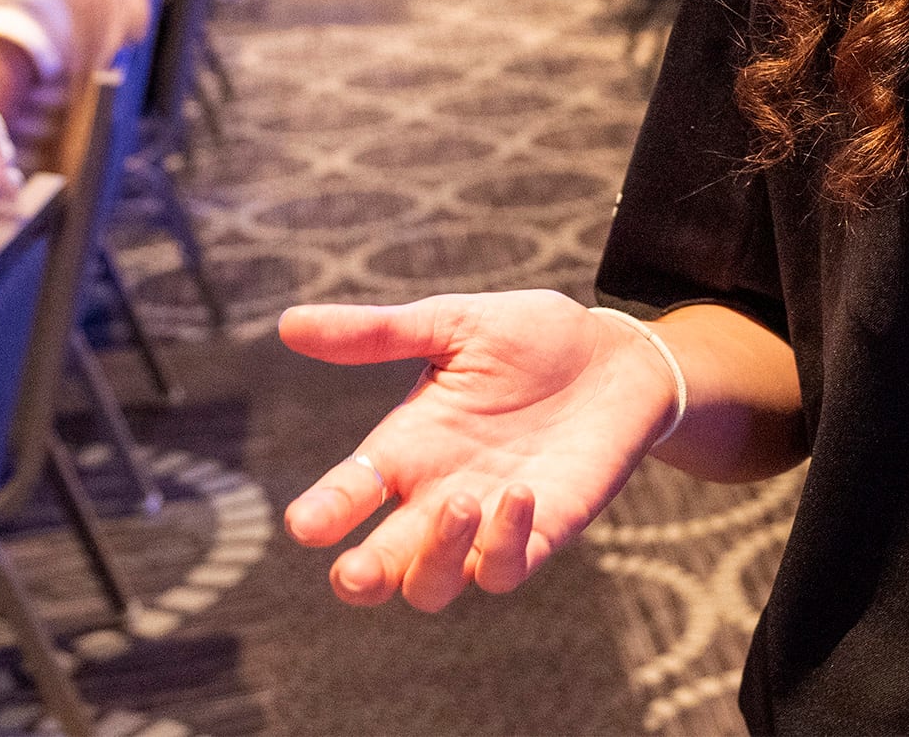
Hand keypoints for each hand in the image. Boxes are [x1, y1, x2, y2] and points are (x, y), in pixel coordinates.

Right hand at [279, 291, 678, 610]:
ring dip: (436, 557)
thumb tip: (289, 323)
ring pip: (433, 585)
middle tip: (355, 571)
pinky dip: (501, 546)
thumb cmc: (533, 338)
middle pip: (381, 567)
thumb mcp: (454, 323)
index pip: (349, 494)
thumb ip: (379, 332)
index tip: (306, 523)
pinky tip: (517, 493)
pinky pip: (504, 570)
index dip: (323, 513)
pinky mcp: (540, 533)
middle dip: (362, 577)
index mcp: (407, 447)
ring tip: (461, 502)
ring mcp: (487, 522)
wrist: (619, 355)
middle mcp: (436, 493)